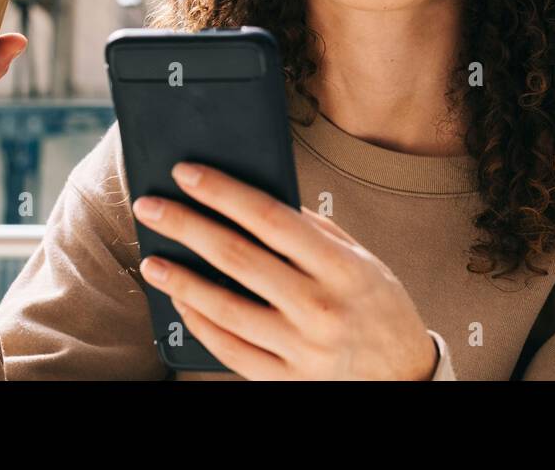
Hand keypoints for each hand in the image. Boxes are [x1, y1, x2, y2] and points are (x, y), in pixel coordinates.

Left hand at [131, 162, 437, 379]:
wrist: (404, 381)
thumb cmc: (380, 311)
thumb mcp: (363, 262)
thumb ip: (316, 232)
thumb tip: (262, 198)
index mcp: (342, 268)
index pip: (270, 217)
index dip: (223, 192)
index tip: (187, 173)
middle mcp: (319, 307)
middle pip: (237, 257)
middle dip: (187, 226)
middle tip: (151, 208)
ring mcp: (300, 348)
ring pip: (225, 308)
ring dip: (181, 280)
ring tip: (152, 260)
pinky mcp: (285, 381)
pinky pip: (229, 350)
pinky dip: (200, 324)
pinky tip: (181, 302)